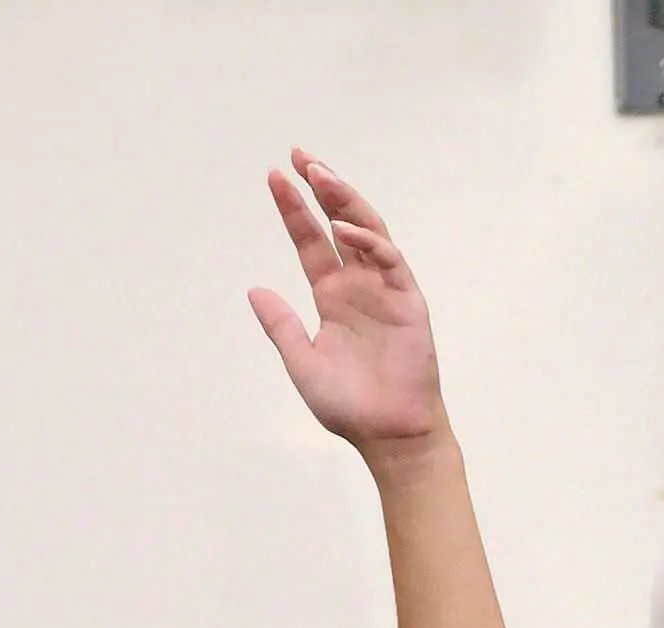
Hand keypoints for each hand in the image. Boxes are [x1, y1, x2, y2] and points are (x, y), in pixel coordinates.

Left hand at [249, 152, 445, 468]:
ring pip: (367, 231)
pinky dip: (368, 242)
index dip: (293, 210)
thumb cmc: (348, 406)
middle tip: (301, 156)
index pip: (310, 241)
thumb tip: (254, 290)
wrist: (389, 435)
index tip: (274, 177)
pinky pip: (390, 261)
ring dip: (346, 202)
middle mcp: (358, 286)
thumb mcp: (302, 362)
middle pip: (340, 223)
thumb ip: (281, 326)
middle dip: (322, 188)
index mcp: (332, 297)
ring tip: (321, 176)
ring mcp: (385, 290)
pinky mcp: (408, 302)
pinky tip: (343, 230)